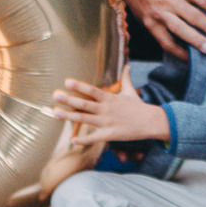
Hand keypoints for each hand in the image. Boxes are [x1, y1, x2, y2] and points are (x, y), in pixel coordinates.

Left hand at [52, 79, 170, 146]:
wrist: (150, 122)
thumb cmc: (138, 107)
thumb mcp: (130, 91)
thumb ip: (126, 78)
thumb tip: (128, 66)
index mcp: (110, 98)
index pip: (92, 91)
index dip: (79, 86)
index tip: (66, 81)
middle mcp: (106, 109)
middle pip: (85, 104)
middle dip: (69, 100)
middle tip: (55, 95)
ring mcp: (107, 123)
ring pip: (85, 119)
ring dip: (69, 116)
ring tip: (55, 112)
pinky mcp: (109, 135)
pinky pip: (93, 138)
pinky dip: (83, 140)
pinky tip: (72, 140)